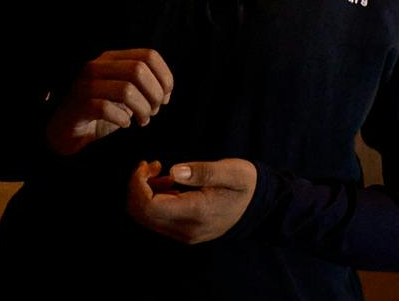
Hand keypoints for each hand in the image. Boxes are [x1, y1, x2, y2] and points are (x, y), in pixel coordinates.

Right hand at [42, 48, 172, 155]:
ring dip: (142, 110)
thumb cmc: (100, 111)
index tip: (166, 97)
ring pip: (126, 90)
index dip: (165, 77)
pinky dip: (122, 120)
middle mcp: (97, 66)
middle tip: (154, 111)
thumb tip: (166, 93)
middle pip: (139, 70)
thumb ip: (143, 87)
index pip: (148, 55)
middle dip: (154, 95)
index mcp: (111, 59)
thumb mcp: (123, 94)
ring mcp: (86, 85)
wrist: (66, 130)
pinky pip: (107, 109)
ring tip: (142, 121)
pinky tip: (124, 124)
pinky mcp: (79, 105)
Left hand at [125, 158, 256, 243]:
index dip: (138, 183)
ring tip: (159, 170)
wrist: (261, 207)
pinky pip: (156, 219)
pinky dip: (152, 199)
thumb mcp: (230, 172)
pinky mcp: (184, 232)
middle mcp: (186, 230)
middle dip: (137, 185)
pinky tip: (167, 182)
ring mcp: (184, 234)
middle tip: (151, 164)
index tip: (149, 163)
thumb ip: (203, 171)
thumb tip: (174, 171)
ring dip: (144, 192)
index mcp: (196, 213)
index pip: (149, 206)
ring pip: (146, 217)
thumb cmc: (246, 185)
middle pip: (141, 214)